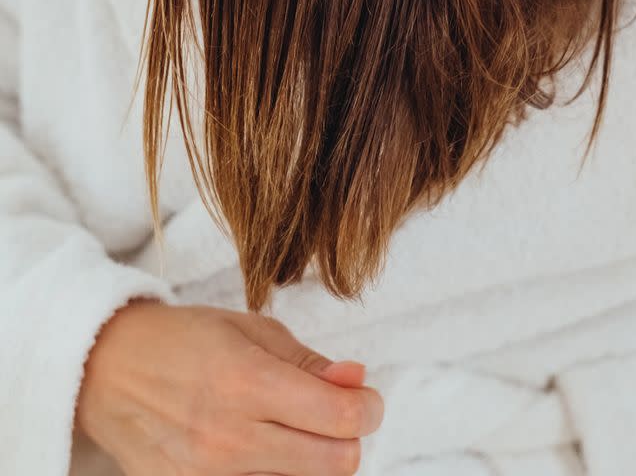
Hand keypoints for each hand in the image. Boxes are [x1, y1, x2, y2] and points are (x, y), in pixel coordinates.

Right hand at [74, 298, 382, 474]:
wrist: (110, 372)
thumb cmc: (183, 341)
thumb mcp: (250, 330)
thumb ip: (307, 362)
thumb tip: (356, 380)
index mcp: (249, 382)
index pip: (340, 417)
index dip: (368, 408)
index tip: (367, 400)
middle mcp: (231, 438)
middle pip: (333, 463)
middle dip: (347, 438)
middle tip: (334, 415)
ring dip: (311, 458)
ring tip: (292, 428)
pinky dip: (274, 472)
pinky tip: (263, 448)